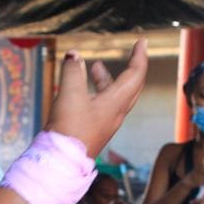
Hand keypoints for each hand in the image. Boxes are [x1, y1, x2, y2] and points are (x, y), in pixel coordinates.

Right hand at [46, 40, 147, 156]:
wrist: (61, 161)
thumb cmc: (70, 130)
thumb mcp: (70, 93)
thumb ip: (72, 71)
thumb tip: (73, 55)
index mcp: (116, 103)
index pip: (136, 75)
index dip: (139, 56)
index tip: (142, 42)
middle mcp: (115, 113)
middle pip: (130, 86)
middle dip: (130, 67)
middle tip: (132, 53)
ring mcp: (105, 122)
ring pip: (114, 96)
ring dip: (107, 79)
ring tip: (95, 67)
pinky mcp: (93, 129)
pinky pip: (101, 105)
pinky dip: (95, 91)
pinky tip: (79, 90)